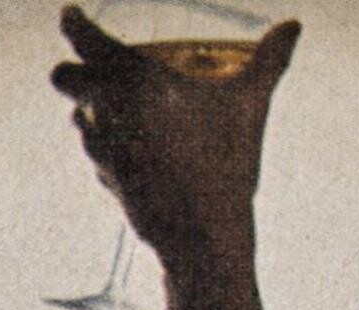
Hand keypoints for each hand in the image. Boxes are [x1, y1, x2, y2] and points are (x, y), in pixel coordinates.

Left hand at [51, 8, 298, 257]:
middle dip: (73, 76)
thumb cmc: (225, 165)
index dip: (74, 23)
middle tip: (94, 78)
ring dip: (95, 116)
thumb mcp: (249, 107)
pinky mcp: (105, 178)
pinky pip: (97, 155)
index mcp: (132, 77)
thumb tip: (295, 25)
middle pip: (63, 78)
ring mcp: (100, 146)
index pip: (81, 36)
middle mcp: (105, 107)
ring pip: (78, 119)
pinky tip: (137, 159)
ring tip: (130, 124)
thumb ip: (270, 61)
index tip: (73, 18)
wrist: (204, 238)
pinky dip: (111, 151)